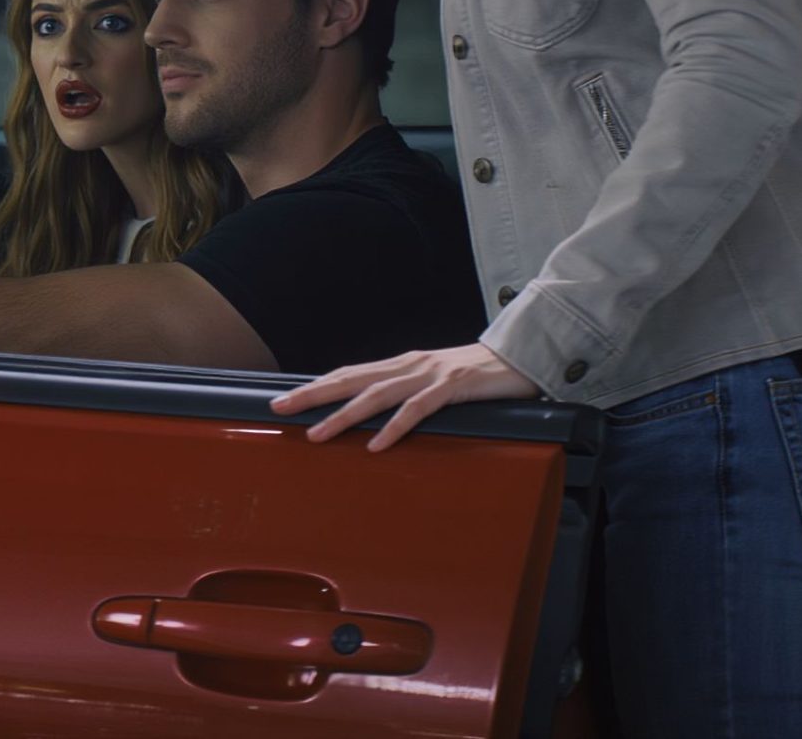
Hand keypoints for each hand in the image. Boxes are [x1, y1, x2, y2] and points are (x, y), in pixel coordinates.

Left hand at [268, 343, 537, 451]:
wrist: (519, 358)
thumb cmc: (475, 375)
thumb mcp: (432, 382)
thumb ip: (405, 393)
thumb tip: (373, 413)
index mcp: (401, 364)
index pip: (348, 374)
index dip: (316, 386)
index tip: (283, 400)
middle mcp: (408, 365)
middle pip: (351, 379)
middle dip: (314, 395)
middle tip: (282, 409)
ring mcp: (429, 374)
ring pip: (377, 394)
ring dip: (344, 415)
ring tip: (318, 434)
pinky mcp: (452, 387)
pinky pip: (417, 409)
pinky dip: (394, 426)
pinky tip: (376, 444)